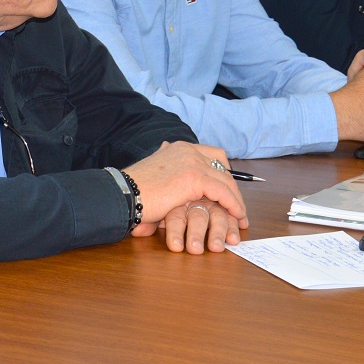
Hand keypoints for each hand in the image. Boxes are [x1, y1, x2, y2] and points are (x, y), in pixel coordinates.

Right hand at [122, 141, 247, 244]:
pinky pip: (223, 192)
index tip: (228, 189)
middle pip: (223, 167)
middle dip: (233, 187)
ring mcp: (193, 162)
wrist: (124, 194)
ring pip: (226, 180)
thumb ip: (166, 165)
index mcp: (179, 148)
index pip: (213, 155)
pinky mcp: (196, 178)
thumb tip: (164, 151)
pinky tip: (236, 216)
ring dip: (236, 199)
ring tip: (240, 216)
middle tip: (238, 205)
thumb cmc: (135, 190)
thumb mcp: (155, 173)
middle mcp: (189, 150)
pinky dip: (233, 204)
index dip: (225, 172)